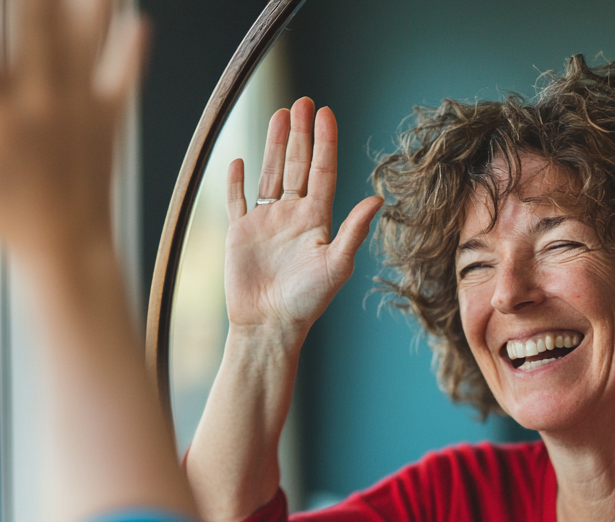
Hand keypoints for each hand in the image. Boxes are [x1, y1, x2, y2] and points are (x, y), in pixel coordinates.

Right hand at [0, 0, 147, 272]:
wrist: (67, 248)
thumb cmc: (9, 212)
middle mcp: (38, 103)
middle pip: (32, 26)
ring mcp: (78, 109)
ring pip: (81, 40)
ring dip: (82, 7)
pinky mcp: (109, 120)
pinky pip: (124, 77)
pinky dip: (132, 49)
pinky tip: (140, 22)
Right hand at [224, 97, 383, 337]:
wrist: (268, 326)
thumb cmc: (306, 302)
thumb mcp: (336, 265)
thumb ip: (353, 231)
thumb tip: (377, 200)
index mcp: (317, 220)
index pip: (322, 171)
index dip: (324, 142)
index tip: (325, 113)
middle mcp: (293, 217)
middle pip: (297, 165)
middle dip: (300, 133)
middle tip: (302, 101)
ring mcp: (266, 223)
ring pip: (270, 174)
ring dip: (274, 145)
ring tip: (279, 114)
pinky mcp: (240, 234)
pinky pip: (237, 200)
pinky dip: (237, 181)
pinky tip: (240, 160)